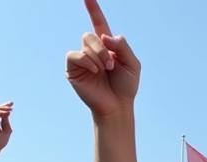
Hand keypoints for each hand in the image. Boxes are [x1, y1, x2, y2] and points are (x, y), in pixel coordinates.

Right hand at [65, 0, 140, 118]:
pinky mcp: (73, 69)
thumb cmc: (125, 87)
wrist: (118, 106)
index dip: (93, 9)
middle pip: (91, 35)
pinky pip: (75, 55)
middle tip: (111, 66)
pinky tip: (94, 71)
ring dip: (98, 57)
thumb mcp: (132, 65)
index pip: (98, 23)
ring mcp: (82, 59)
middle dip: (103, 49)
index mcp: (106, 46)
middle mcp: (92, 50)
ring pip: (85, 44)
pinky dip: (87, 61)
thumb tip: (106, 36)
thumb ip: (123, 47)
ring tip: (104, 72)